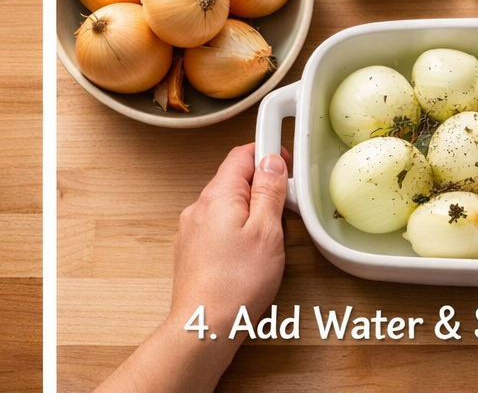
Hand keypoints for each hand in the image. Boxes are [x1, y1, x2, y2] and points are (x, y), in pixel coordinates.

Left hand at [95, 145, 290, 392]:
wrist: (204, 325)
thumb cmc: (237, 283)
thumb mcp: (267, 231)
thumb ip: (269, 191)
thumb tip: (271, 161)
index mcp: (217, 195)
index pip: (241, 155)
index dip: (266, 153)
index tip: (286, 163)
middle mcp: (198, 207)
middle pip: (234, 181)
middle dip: (262, 189)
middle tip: (285, 211)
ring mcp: (191, 230)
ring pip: (227, 207)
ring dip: (251, 214)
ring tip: (269, 242)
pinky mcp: (191, 251)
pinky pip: (218, 229)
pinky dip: (237, 233)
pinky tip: (249, 257)